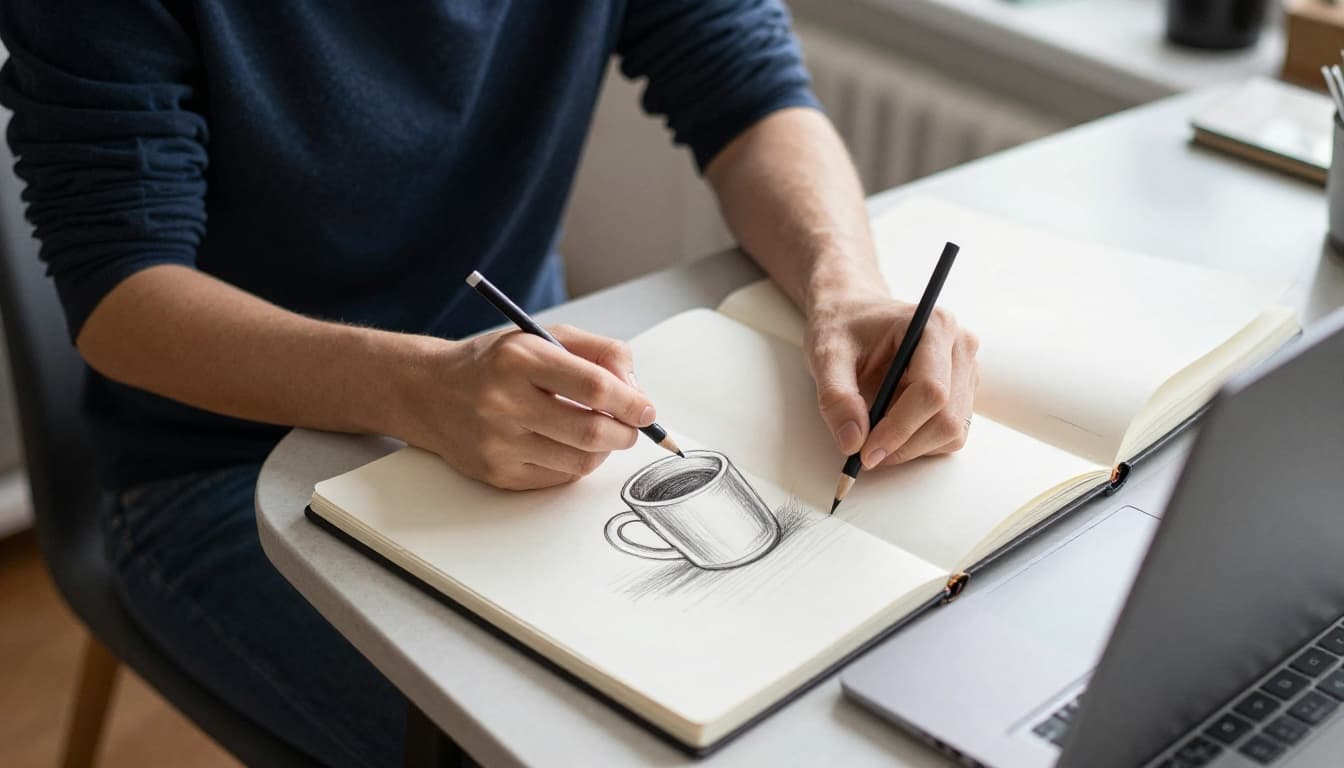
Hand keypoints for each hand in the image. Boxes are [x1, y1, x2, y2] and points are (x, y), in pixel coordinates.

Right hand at [395, 325, 654, 489]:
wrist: (430, 393)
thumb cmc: (495, 363)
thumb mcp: (544, 337)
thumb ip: (599, 352)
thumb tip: (637, 392)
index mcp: (519, 360)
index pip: (593, 385)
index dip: (631, 402)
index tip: (647, 410)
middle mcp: (504, 402)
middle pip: (591, 431)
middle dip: (626, 433)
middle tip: (633, 427)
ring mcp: (498, 443)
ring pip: (580, 461)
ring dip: (605, 450)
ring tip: (602, 433)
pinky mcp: (498, 474)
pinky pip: (559, 478)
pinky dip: (576, 464)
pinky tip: (568, 445)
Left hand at [806, 294, 979, 467]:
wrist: (854, 313)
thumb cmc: (843, 326)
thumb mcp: (827, 355)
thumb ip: (836, 397)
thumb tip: (852, 441)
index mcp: (934, 326)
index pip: (930, 391)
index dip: (899, 428)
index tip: (866, 451)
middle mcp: (960, 346)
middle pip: (947, 417)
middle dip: (904, 444)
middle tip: (864, 454)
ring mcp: (966, 370)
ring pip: (952, 431)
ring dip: (911, 447)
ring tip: (874, 432)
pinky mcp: (963, 391)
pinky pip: (950, 434)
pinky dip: (919, 443)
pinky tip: (891, 425)